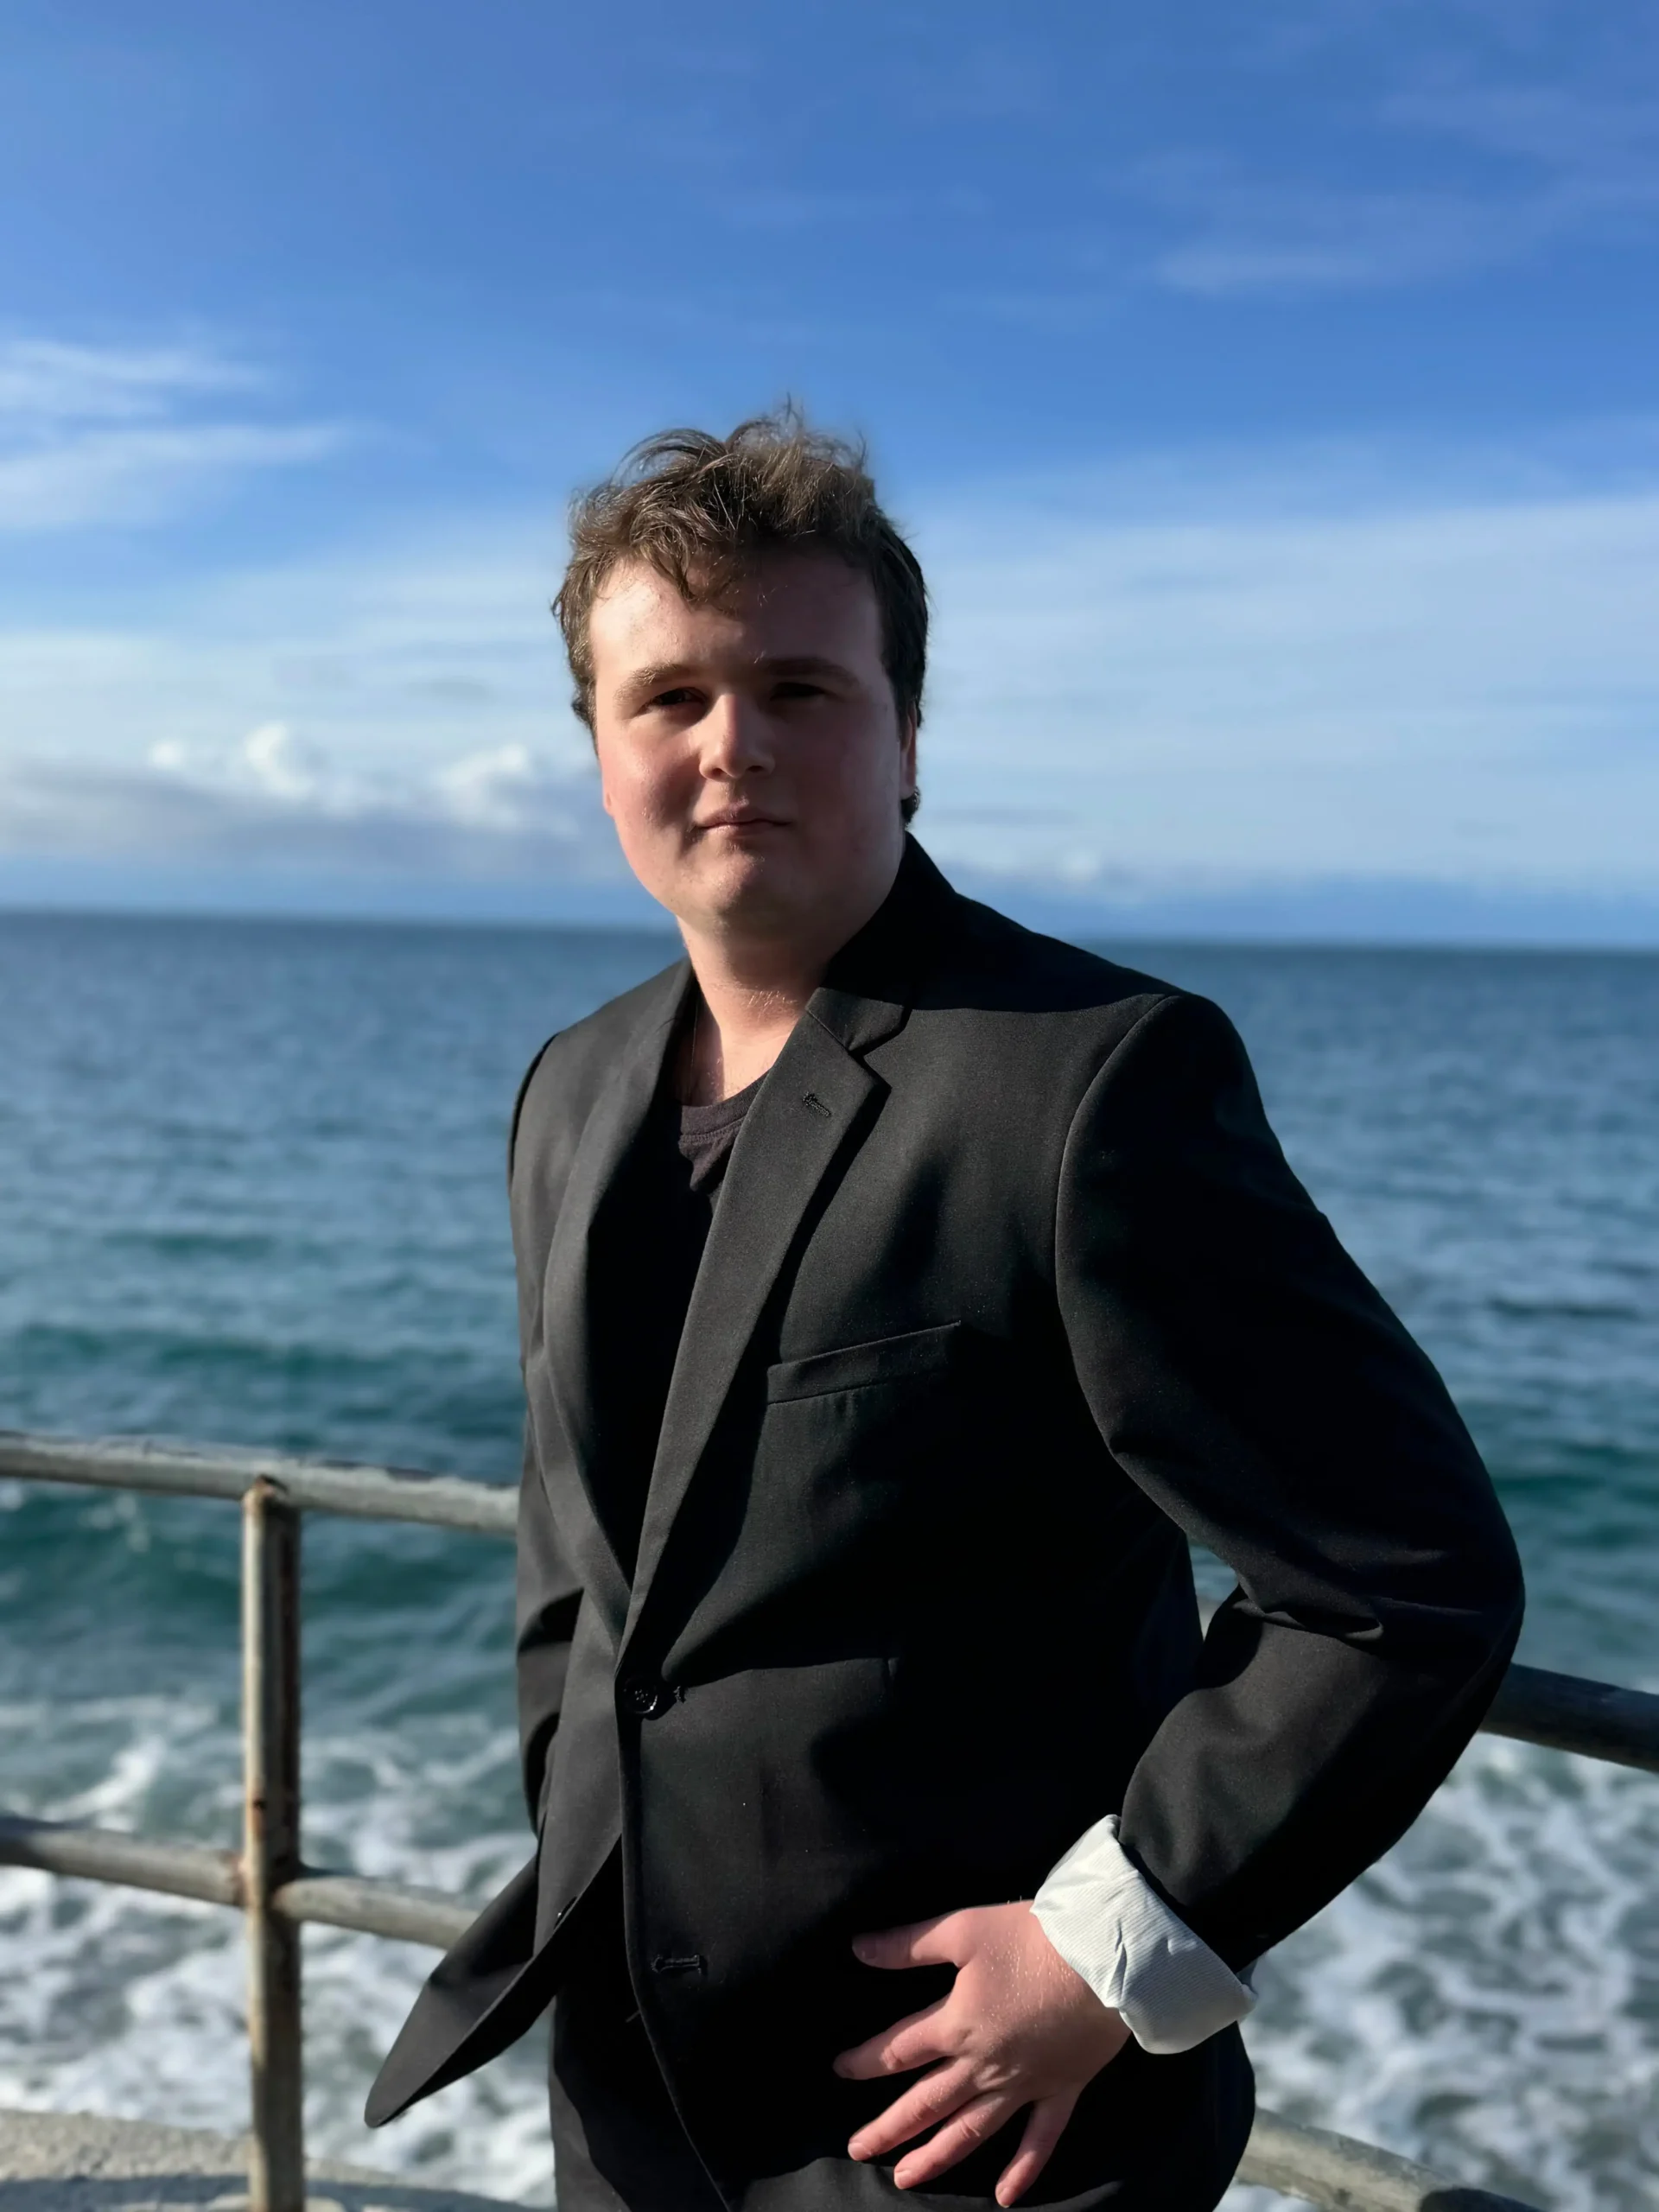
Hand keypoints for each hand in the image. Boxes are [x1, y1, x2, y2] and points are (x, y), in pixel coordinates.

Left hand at [833, 1901, 1129, 2204]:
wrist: (1103, 1958)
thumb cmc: (1031, 1938)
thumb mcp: (962, 1930)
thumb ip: (908, 1945)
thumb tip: (858, 1948)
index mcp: (956, 2024)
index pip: (898, 2050)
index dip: (866, 2060)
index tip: (841, 2068)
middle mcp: (983, 2065)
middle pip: (926, 2103)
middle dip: (888, 2128)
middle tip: (858, 2149)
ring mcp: (1023, 2085)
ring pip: (971, 2131)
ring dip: (936, 2157)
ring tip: (905, 2178)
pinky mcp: (1061, 2090)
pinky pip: (1040, 2140)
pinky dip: (1023, 2170)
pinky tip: (1005, 2197)